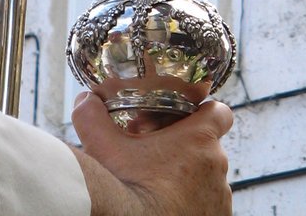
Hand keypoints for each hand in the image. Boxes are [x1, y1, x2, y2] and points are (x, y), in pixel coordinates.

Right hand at [70, 92, 232, 215]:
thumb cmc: (125, 187)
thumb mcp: (103, 145)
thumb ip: (92, 116)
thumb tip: (85, 100)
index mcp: (201, 139)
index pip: (221, 112)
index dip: (205, 113)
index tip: (185, 119)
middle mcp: (218, 166)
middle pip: (208, 146)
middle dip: (185, 147)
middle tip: (156, 153)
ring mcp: (220, 197)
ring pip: (207, 177)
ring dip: (189, 176)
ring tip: (158, 183)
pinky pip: (208, 204)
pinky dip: (192, 202)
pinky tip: (167, 204)